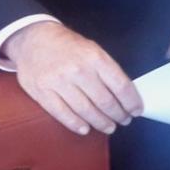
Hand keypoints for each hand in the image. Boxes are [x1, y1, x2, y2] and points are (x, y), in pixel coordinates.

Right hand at [3, 21, 142, 135]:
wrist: (33, 40)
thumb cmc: (68, 46)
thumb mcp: (93, 50)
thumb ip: (107, 70)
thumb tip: (124, 93)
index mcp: (95, 58)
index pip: (120, 85)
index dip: (131, 101)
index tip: (137, 110)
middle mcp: (78, 71)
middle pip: (104, 101)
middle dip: (118, 114)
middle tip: (124, 120)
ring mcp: (58, 83)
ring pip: (85, 110)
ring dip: (101, 122)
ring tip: (109, 127)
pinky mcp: (42, 93)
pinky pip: (62, 113)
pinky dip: (76, 124)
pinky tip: (85, 129)